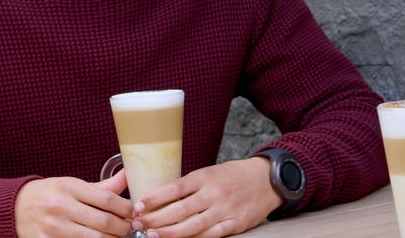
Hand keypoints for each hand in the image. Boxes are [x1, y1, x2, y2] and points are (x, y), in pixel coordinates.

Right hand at [15, 175, 136, 237]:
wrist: (16, 207)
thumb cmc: (50, 194)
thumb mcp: (73, 184)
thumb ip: (103, 186)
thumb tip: (128, 174)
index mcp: (70, 187)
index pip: (108, 199)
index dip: (126, 208)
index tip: (133, 212)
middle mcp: (61, 207)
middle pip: (104, 222)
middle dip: (123, 228)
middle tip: (129, 228)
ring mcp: (53, 228)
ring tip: (116, 236)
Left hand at [130, 157, 281, 237]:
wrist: (267, 179)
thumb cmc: (234, 176)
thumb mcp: (211, 172)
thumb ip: (190, 186)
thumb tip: (161, 199)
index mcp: (206, 176)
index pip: (175, 188)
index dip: (154, 198)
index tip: (137, 206)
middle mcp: (214, 192)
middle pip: (180, 209)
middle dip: (156, 219)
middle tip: (138, 225)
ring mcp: (225, 209)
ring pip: (193, 226)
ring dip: (171, 233)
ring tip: (153, 236)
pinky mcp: (236, 223)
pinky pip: (212, 234)